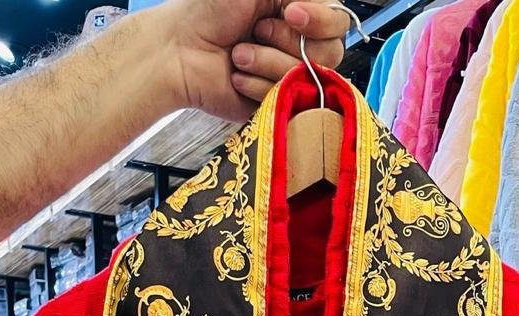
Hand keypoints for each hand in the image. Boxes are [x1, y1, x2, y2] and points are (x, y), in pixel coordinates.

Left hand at [151, 1, 349, 119]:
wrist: (180, 49)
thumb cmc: (210, 10)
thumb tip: (327, 4)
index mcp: (302, 13)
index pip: (338, 22)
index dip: (319, 20)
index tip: (290, 13)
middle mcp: (301, 45)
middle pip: (330, 53)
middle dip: (287, 41)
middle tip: (256, 30)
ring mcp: (291, 78)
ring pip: (306, 78)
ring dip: (266, 61)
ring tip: (239, 55)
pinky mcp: (277, 104)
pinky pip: (284, 99)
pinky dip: (255, 84)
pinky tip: (237, 76)